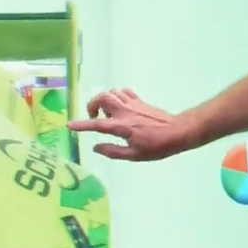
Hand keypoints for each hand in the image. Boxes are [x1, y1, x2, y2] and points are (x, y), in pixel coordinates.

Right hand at [67, 88, 194, 161]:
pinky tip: (121, 107)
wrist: (178, 132)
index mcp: (122, 127)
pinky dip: (118, 96)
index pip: (96, 125)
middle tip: (94, 116)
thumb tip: (96, 148)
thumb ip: (113, 151)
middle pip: (103, 97)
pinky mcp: (140, 101)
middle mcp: (125, 111)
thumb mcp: (134, 155)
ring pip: (112, 92)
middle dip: (93, 104)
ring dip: (105, 100)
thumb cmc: (157, 147)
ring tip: (108, 113)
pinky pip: (124, 92)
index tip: (69, 126)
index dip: (81, 125)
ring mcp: (133, 104)